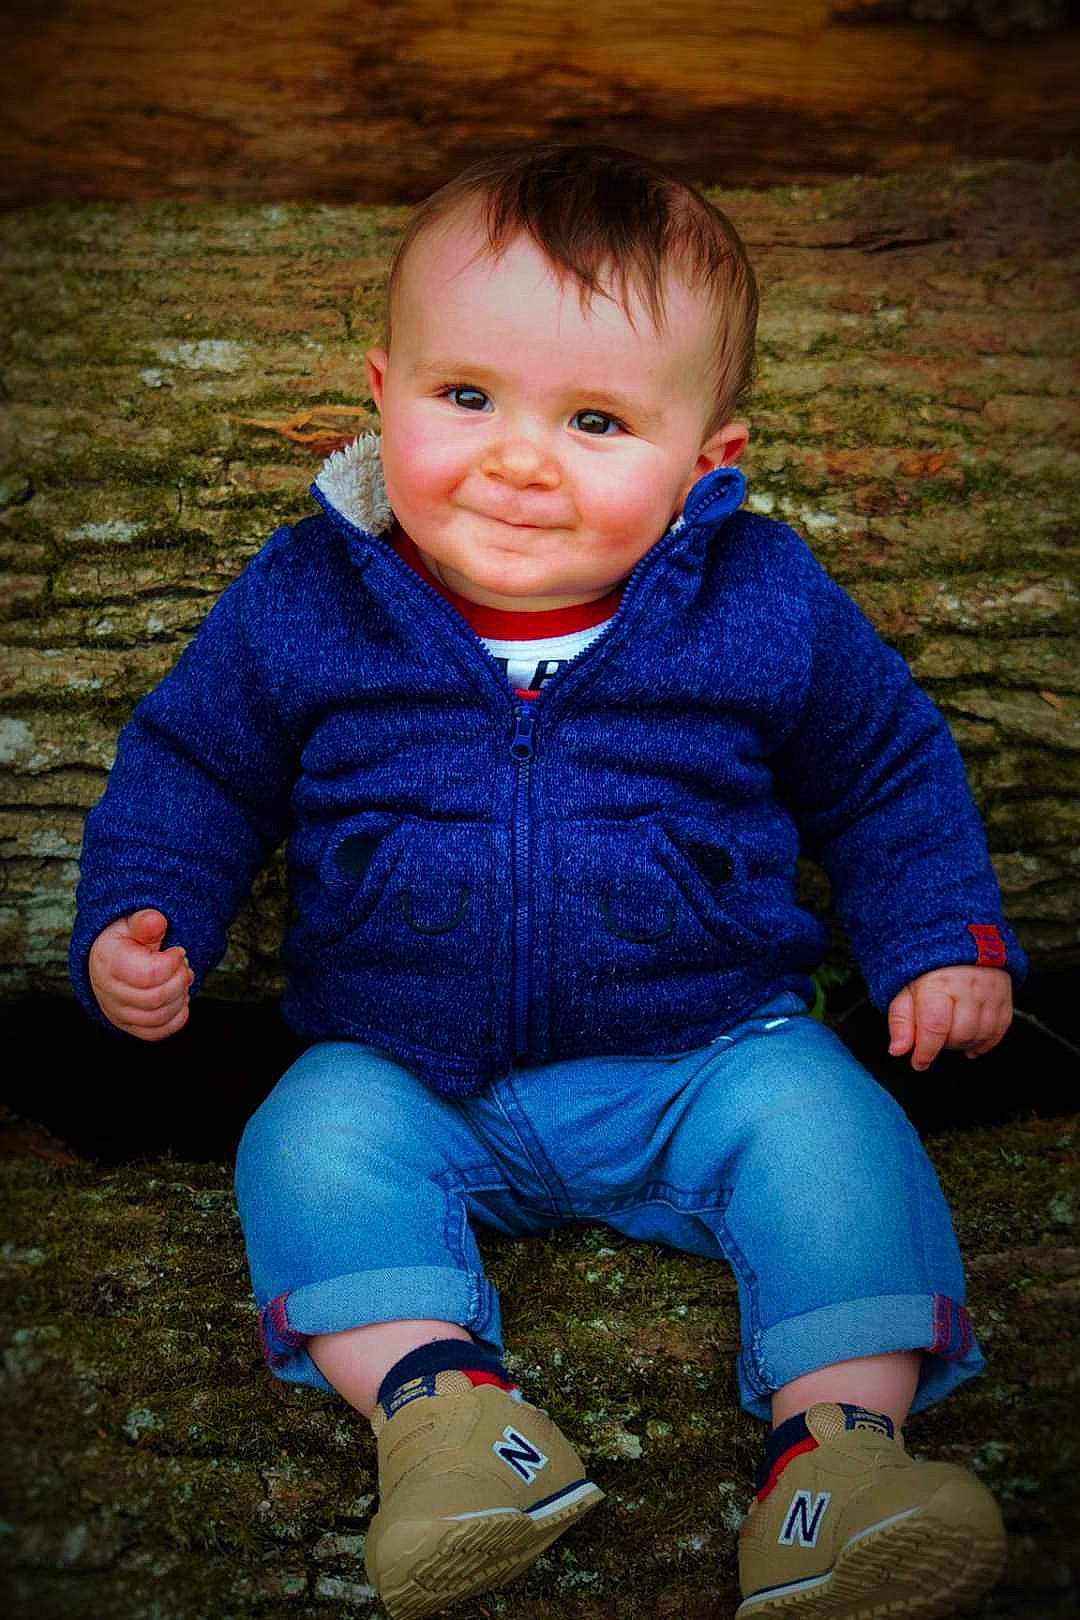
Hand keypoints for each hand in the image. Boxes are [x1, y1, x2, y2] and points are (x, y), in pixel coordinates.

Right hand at [88, 909, 192, 1040]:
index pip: (149, 974)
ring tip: (180, 978)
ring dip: (180, 997)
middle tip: (183, 965)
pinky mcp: (128, 1025)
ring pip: (159, 1017)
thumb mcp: (132, 922)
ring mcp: (117, 1012)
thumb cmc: (124, 939)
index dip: (173, 963)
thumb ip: (145, 922)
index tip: (178, 951)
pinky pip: (158, 1032)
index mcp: (108, 963)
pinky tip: (178, 997)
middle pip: (156, 999)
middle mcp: (108, 992)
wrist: (109, 958)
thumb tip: (155, 921)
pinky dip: (177, 1017)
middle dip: (180, 980)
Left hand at [887, 966, 1011, 1071]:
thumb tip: (898, 1050)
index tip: (919, 1062)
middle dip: (944, 1044)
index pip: (935, 1027)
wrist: (957, 938)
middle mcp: (967, 986)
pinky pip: (1000, 1029)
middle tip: (934, 1037)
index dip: (926, 1052)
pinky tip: (972, 1041)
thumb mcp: (903, 989)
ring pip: (981, 1034)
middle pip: (960, 1034)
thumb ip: (900, 1021)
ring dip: (965, 1044)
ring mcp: (989, 989)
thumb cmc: (927, 966)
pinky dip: (986, 1041)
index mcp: (937, 983)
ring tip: (952, 1036)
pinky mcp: (1004, 993)